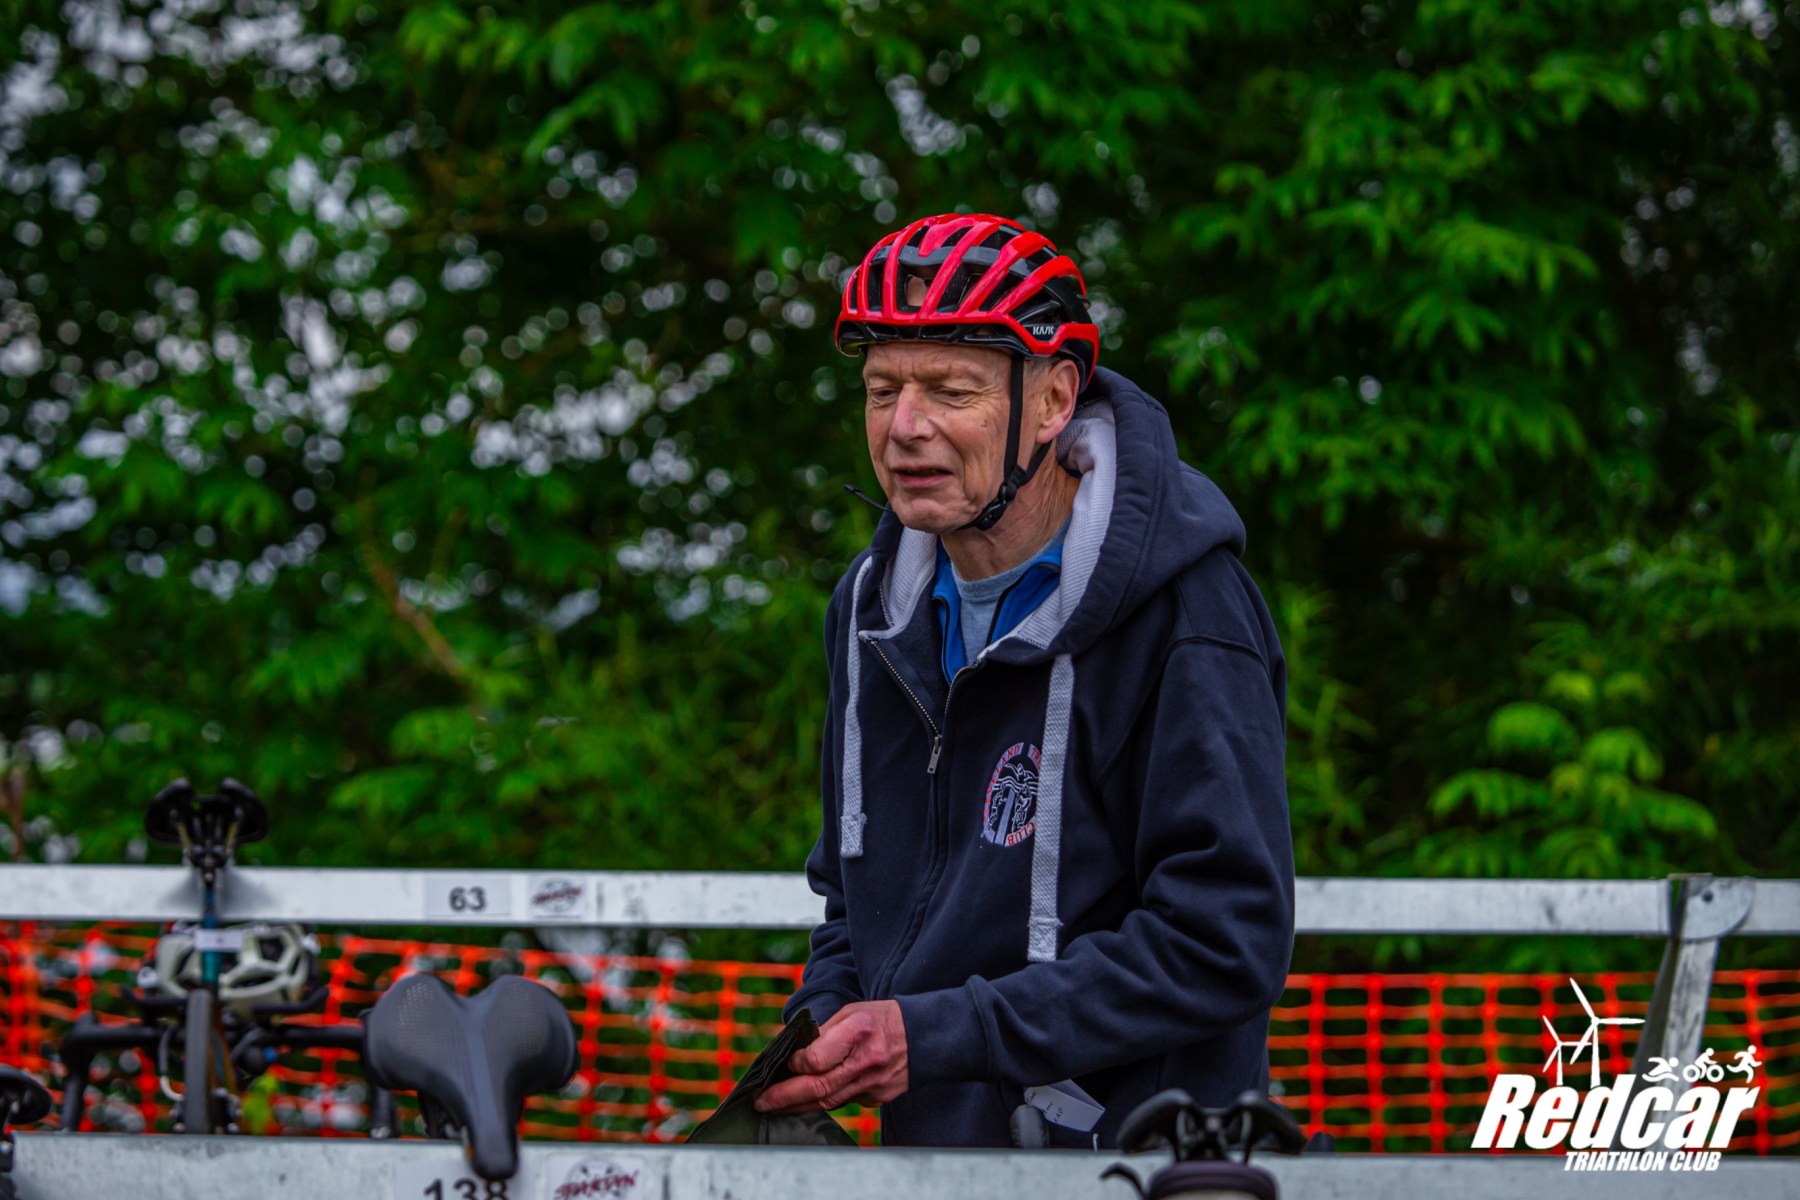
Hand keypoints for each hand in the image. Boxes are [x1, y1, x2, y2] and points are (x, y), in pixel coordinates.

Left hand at [754, 1001, 909, 1112]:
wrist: (924, 1036)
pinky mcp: (879, 1098)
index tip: (786, 1064)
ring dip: (799, 1105)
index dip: (796, 1065)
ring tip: (776, 1105)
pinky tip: (809, 1099)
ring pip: (829, 1101)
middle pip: (818, 1088)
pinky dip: (825, 1101)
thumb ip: (824, 1034)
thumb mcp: (853, 1012)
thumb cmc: (883, 1019)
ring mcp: (874, 1084)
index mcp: (859, 1031)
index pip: (816, 1060)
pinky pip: (845, 1102)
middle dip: (784, 1098)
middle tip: (761, 1102)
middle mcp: (867, 1061)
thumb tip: (795, 1055)